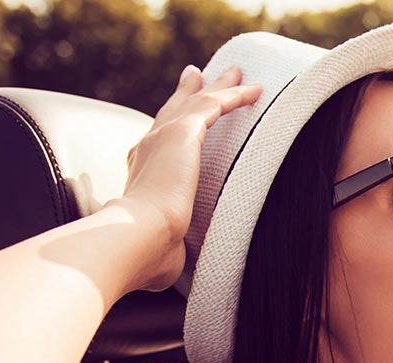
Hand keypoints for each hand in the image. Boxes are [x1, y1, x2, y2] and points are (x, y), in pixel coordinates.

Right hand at [111, 64, 263, 292]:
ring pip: (196, 101)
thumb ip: (169, 247)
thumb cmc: (144, 253)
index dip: (166, 129)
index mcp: (139, 174)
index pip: (154, 145)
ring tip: (236, 70)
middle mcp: (146, 149)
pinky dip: (235, 95)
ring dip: (218, 85)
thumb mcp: (160, 247)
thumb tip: (175, 261)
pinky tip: (255, 90)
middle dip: (187, 92)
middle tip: (197, 74)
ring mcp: (163, 137)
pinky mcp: (183, 133)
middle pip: (171, 111)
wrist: (137, 236)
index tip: (176, 119)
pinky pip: (215, 105)